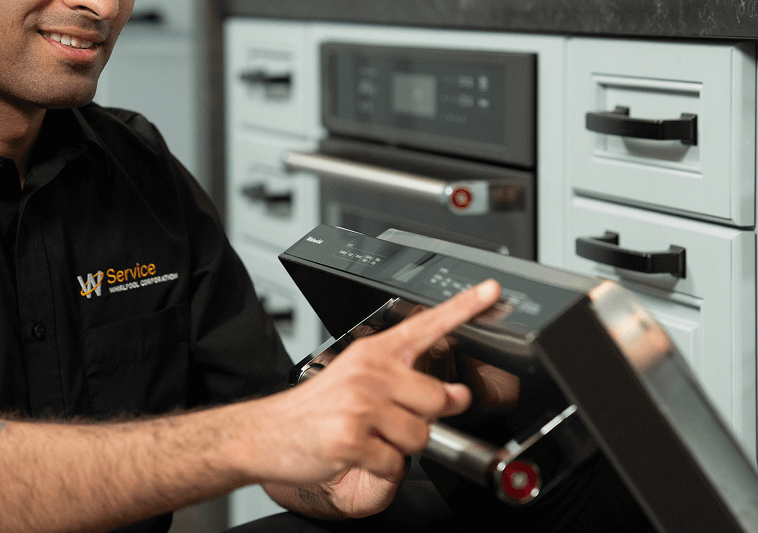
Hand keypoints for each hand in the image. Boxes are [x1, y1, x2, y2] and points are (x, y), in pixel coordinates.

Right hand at [245, 280, 500, 516]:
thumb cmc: (316, 409)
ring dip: (400, 448)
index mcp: (374, 352)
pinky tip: (358, 454)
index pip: (425, 325)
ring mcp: (360, 405)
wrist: (267, 433)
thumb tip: (457, 396)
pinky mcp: (352, 438)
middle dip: (424, 419)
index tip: (490, 291)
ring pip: (420, 436)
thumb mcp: (359, 381)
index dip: (463, 308)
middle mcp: (369, 372)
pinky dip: (381, 468)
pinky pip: (395, 464)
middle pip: (437, 399)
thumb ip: (408, 384)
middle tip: (391, 420)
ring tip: (370, 437)